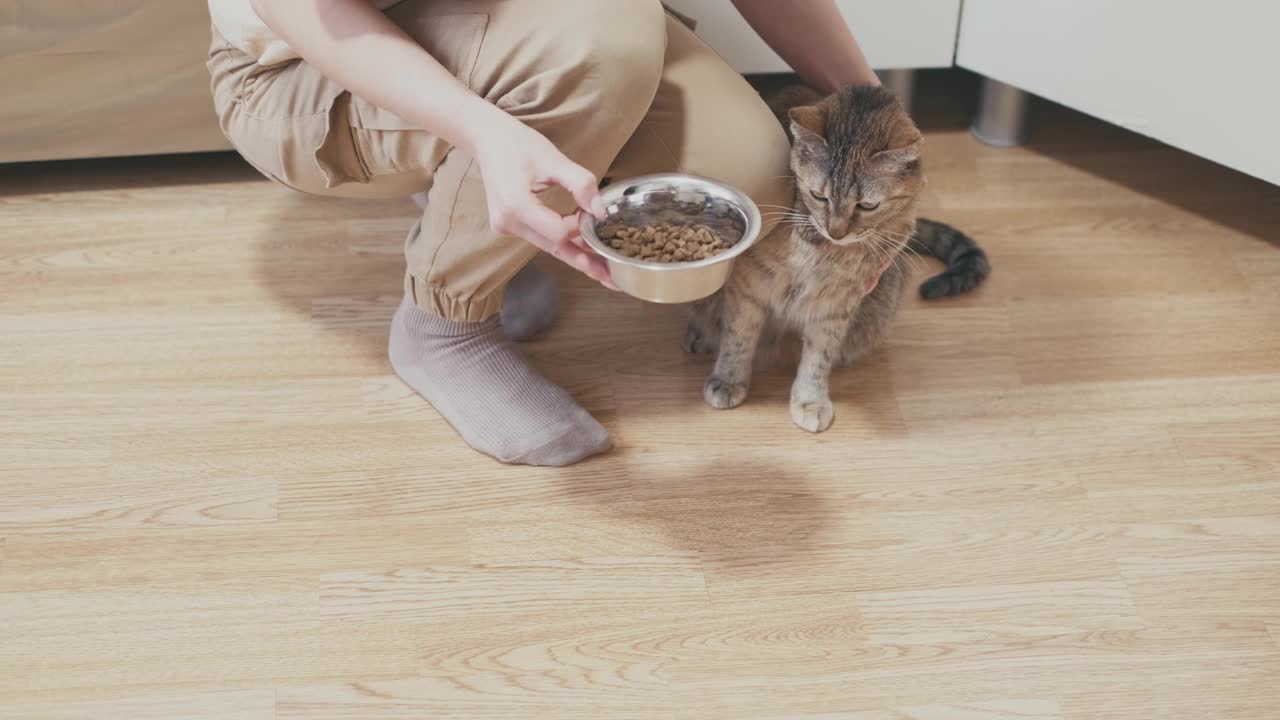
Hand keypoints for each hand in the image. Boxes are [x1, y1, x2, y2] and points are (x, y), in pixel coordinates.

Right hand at [470, 114, 615, 288]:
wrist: (488, 139)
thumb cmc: (518, 143)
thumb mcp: (553, 159)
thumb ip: (580, 184)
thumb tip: (600, 211)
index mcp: (515, 205)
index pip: (558, 231)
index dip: (582, 228)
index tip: (596, 216)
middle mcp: (508, 223)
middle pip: (554, 248)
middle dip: (584, 261)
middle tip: (611, 278)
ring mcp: (506, 227)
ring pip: (549, 247)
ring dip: (576, 256)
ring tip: (602, 271)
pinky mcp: (509, 226)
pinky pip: (542, 238)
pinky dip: (563, 243)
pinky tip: (582, 252)